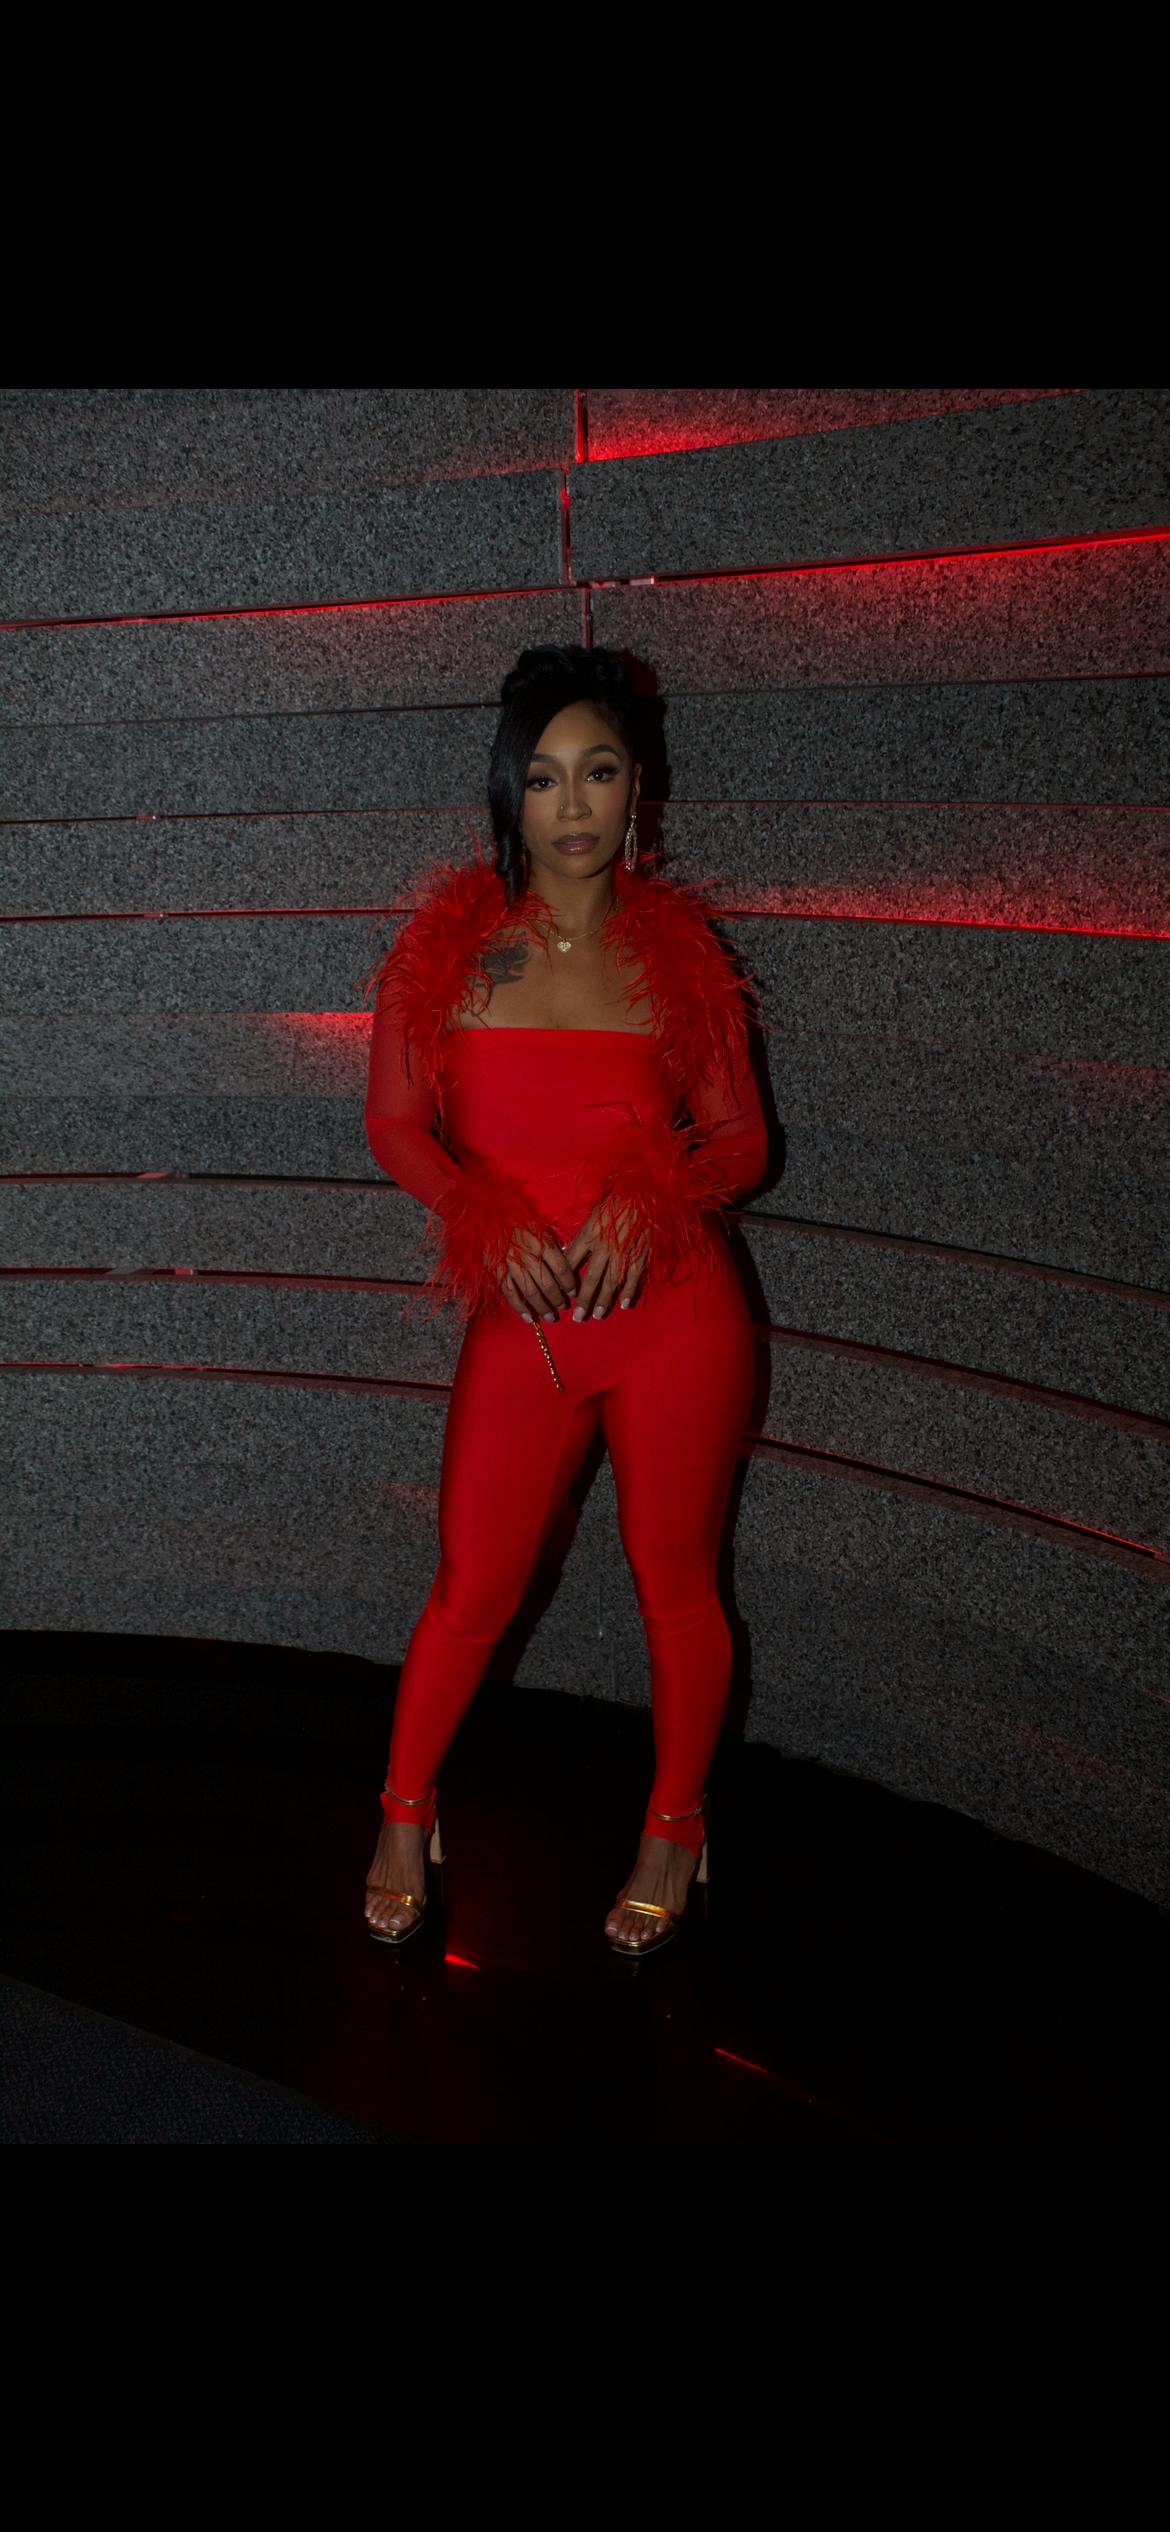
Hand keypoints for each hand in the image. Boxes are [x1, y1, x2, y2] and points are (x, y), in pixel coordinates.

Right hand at [497, 1224, 578, 1322]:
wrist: (491, 1216)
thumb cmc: (520, 1221)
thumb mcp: (541, 1228)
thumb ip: (553, 1246)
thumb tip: (566, 1264)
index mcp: (543, 1244)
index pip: (562, 1270)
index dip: (570, 1284)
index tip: (573, 1292)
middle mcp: (530, 1257)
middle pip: (548, 1284)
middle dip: (558, 1299)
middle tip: (563, 1307)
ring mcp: (513, 1266)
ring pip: (531, 1292)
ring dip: (543, 1307)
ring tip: (551, 1316)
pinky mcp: (499, 1271)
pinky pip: (511, 1294)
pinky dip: (520, 1308)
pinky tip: (529, 1318)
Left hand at [562, 1202, 648, 1318]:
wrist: (642, 1195)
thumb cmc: (614, 1205)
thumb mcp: (591, 1217)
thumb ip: (580, 1238)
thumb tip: (565, 1255)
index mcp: (588, 1235)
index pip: (571, 1263)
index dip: (566, 1282)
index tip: (562, 1296)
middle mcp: (603, 1247)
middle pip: (590, 1278)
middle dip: (583, 1299)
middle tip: (578, 1318)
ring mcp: (622, 1252)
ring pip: (611, 1282)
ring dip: (604, 1301)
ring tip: (597, 1315)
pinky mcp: (639, 1254)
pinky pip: (633, 1277)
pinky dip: (628, 1292)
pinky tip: (623, 1304)